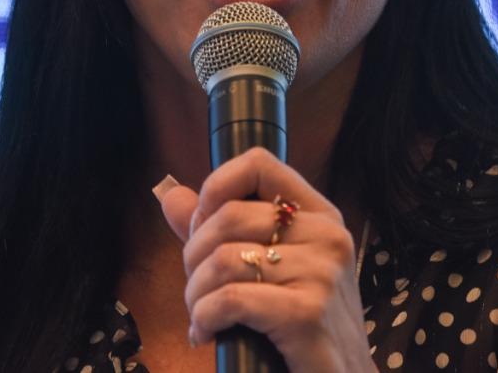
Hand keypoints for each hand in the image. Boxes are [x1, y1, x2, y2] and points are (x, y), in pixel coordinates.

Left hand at [157, 147, 374, 372]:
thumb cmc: (302, 327)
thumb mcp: (268, 269)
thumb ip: (218, 231)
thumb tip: (170, 195)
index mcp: (320, 215)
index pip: (259, 164)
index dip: (215, 188)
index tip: (202, 227)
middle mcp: (327, 235)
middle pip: (228, 215)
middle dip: (193, 255)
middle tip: (197, 288)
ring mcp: (322, 273)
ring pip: (223, 259)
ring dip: (196, 293)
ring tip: (201, 316)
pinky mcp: (307, 313)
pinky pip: (230, 299)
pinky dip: (205, 317)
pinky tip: (206, 333)